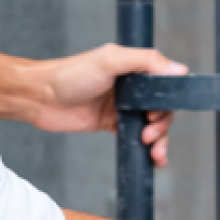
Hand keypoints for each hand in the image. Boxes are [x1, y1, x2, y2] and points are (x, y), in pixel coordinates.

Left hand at [33, 44, 185, 166]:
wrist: (40, 97)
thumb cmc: (70, 74)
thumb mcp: (110, 60)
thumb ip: (146, 61)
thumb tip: (180, 70)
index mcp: (132, 67)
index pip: (164, 83)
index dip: (168, 101)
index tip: (157, 113)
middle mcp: (129, 86)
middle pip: (161, 107)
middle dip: (162, 124)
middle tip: (148, 133)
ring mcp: (121, 106)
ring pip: (151, 125)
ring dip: (159, 139)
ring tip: (152, 151)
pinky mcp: (111, 124)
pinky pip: (135, 137)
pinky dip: (147, 149)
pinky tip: (153, 159)